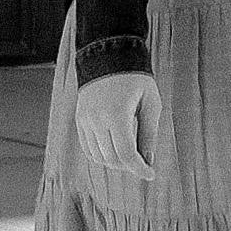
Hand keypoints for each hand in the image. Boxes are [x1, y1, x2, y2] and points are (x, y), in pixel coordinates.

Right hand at [73, 68, 161, 183]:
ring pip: (99, 157)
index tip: (151, 174)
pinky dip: (102, 155)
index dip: (139, 169)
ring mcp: (85, 119)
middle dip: (129, 166)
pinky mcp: (80, 119)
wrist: (107, 56)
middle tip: (143, 162)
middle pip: (112, 159)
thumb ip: (149, 133)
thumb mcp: (150, 102)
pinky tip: (115, 150)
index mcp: (117, 113)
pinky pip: (88, 148)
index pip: (126, 154)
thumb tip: (148, 160)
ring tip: (130, 154)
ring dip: (116, 162)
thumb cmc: (135, 78)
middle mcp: (97, 119)